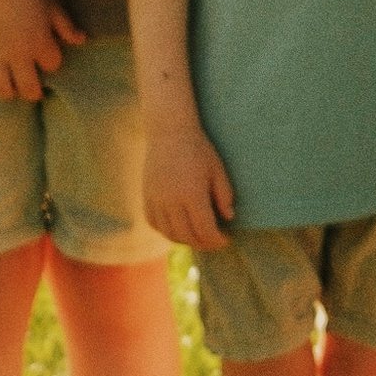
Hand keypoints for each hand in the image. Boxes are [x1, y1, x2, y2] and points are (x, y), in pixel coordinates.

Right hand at [0, 0, 84, 101]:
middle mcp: (18, 54)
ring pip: (1, 89)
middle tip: (29, 87)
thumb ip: (65, 25)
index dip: (50, 62)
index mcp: (40, 42)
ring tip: (8, 85)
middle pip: (29, 89)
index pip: (52, 66)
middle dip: (32, 92)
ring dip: (7, 91)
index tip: (45, 58)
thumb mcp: (50, 5)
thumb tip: (81, 40)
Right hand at [144, 122, 236, 250]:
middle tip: (214, 241)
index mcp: (192, 194)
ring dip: (185, 240)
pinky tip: (177, 228)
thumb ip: (224, 196)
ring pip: (169, 233)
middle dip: (204, 244)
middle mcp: (172, 201)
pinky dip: (166, 231)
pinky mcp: (146, 197)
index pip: (205, 230)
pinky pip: (154, 224)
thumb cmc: (198, 149)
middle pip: (188, 236)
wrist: (169, 132)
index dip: (217, 240)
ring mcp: (156, 200)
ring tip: (197, 236)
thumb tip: (228, 218)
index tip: (226, 239)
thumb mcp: (217, 170)